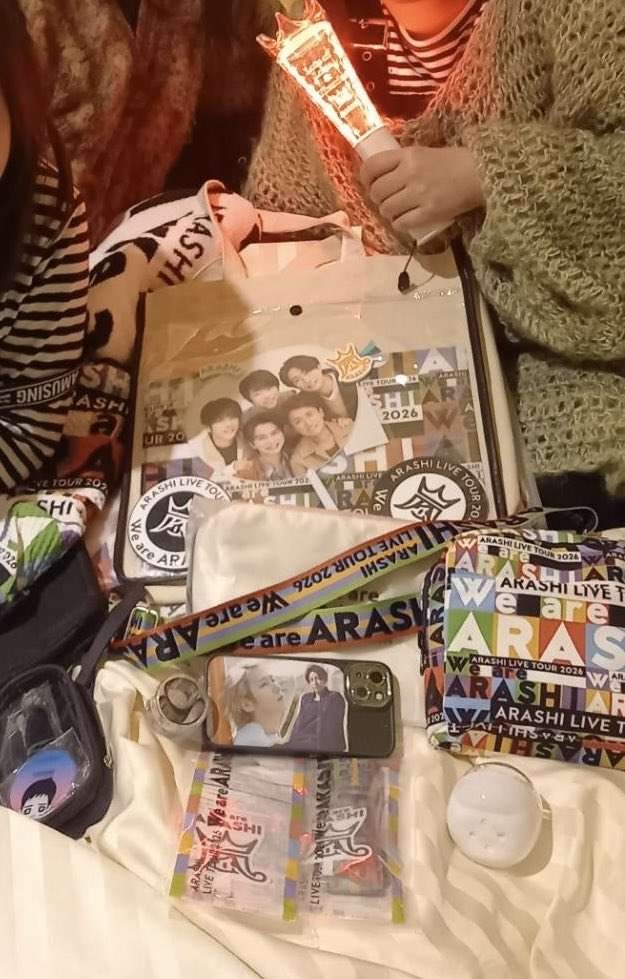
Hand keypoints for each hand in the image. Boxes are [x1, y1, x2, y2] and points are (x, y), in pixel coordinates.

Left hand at [360, 146, 484, 235]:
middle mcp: (409, 173)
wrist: (480, 173)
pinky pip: (402, 223)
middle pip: (377, 192)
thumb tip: (379, 176)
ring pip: (387, 209)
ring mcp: (419, 194)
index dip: (364, 177)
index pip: (372, 166)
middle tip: (385, 200)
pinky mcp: (428, 213)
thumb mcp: (424, 153)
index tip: (368, 183)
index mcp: (407, 155)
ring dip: (388, 213)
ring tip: (397, 211)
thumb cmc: (453, 162)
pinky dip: (399, 224)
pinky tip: (404, 221)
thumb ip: (402, 162)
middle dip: (377, 198)